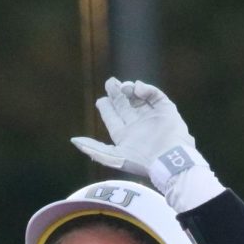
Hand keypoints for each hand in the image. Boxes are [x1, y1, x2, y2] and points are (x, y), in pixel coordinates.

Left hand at [71, 78, 206, 192]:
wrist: (169, 160)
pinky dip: (146, 89)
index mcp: (126, 137)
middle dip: (116, 94)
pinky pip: (155, 95)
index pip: (113, 118)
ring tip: (124, 86)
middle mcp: (138, 126)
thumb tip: (74, 141)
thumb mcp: (113, 157)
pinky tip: (138, 89)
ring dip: (130, 90)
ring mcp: (153, 118)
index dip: (106, 108)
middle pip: (124, 106)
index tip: (101, 99)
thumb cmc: (141, 161)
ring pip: (139, 98)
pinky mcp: (167, 110)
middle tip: (110, 82)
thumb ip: (93, 149)